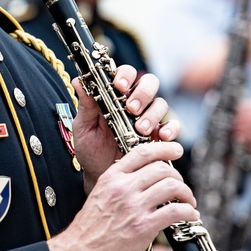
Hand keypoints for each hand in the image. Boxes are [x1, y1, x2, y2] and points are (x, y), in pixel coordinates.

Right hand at [48, 140, 198, 250]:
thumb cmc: (90, 226)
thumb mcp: (100, 193)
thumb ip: (120, 182)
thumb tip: (144, 177)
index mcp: (112, 177)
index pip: (143, 152)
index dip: (165, 149)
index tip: (176, 151)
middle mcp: (124, 187)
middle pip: (162, 168)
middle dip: (178, 177)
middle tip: (181, 187)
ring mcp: (134, 206)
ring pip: (172, 186)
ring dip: (186, 193)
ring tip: (188, 202)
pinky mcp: (144, 226)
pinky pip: (176, 211)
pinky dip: (189, 212)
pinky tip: (190, 215)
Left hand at [72, 65, 178, 190]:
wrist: (99, 175)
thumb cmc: (90, 149)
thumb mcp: (83, 126)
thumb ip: (85, 105)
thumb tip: (78, 80)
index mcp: (115, 96)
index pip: (126, 74)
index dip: (125, 75)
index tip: (118, 86)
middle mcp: (134, 104)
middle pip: (148, 83)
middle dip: (142, 93)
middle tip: (131, 108)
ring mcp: (148, 118)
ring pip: (160, 104)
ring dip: (152, 114)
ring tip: (140, 129)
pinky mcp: (158, 136)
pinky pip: (172, 126)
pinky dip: (170, 128)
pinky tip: (161, 136)